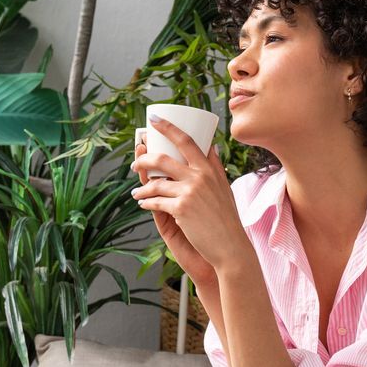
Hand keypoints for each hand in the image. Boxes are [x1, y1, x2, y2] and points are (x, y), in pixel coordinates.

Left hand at [131, 118, 251, 277]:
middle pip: (163, 159)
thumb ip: (215, 167)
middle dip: (144, 160)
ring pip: (155, 184)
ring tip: (136, 193)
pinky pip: (155, 202)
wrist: (231, 247)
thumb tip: (212, 145)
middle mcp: (199, 177)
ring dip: (141, 188)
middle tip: (135, 164)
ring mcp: (189, 192)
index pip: (187, 140)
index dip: (168, 127)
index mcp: (209, 169)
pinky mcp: (181, 209)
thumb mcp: (224, 188)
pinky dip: (146, 203)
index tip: (154, 119)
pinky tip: (143, 204)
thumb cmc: (227, 219)